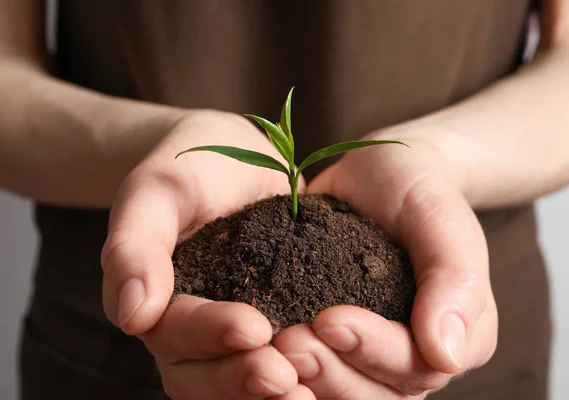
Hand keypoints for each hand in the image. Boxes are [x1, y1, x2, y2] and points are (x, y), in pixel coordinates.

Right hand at [101, 111, 306, 398]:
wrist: (238, 156)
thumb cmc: (192, 165)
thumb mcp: (158, 190)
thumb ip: (135, 246)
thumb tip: (131, 317)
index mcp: (155, 299)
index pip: (173, 332)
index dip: (210, 335)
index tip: (255, 329)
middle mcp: (187, 326)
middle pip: (199, 376)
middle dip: (240, 380)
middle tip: (285, 378)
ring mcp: (226, 331)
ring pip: (233, 382)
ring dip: (267, 394)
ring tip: (308, 393)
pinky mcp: (270, 321)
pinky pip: (273, 361)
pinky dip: (295, 377)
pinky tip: (326, 380)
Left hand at [273, 127, 497, 398]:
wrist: (378, 173)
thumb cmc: (416, 189)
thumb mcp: (440, 218)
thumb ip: (454, 281)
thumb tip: (448, 357)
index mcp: (458, 336)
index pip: (417, 366)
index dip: (372, 351)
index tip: (328, 319)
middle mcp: (415, 355)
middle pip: (376, 395)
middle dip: (331, 373)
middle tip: (288, 342)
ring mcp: (372, 352)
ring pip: (342, 393)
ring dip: (306, 379)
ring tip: (268, 348)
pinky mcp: (334, 341)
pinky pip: (314, 372)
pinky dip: (287, 371)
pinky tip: (258, 353)